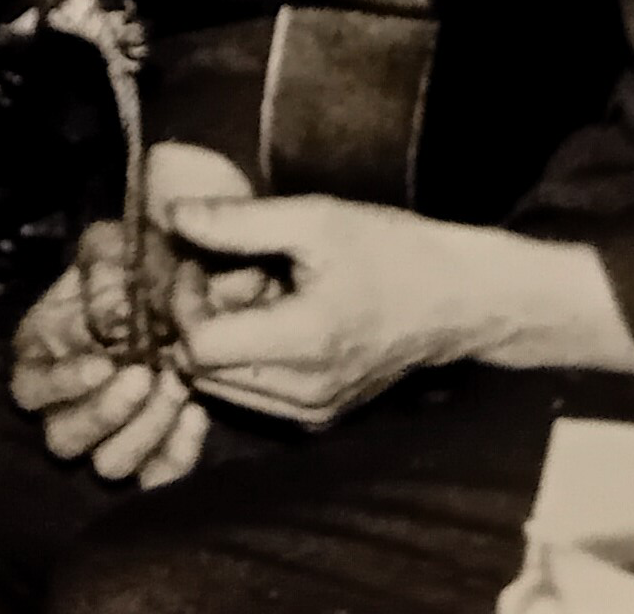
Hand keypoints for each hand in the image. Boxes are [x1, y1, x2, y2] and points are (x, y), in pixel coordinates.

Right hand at [6, 143, 265, 486]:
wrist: (183, 284)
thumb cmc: (132, 264)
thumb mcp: (113, 246)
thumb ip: (103, 273)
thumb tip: (112, 324)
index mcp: (41, 355)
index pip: (30, 390)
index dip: (62, 385)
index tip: (105, 363)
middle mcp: (65, 405)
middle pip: (63, 440)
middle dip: (106, 413)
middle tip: (148, 376)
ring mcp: (108, 435)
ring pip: (109, 465)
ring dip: (144, 431)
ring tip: (177, 386)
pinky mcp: (152, 454)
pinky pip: (157, 477)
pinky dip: (177, 453)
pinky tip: (198, 413)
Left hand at [165, 193, 512, 422]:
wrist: (461, 299)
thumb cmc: (392, 251)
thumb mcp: (314, 219)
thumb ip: (237, 222)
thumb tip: (172, 217)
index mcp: (303, 344)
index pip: (198, 346)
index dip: (184, 300)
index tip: (201, 261)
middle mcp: (304, 395)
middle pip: (202, 370)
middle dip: (201, 317)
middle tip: (230, 271)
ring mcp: (314, 413)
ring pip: (222, 386)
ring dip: (222, 339)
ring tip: (259, 292)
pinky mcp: (320, 417)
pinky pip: (253, 394)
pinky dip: (248, 357)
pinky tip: (278, 318)